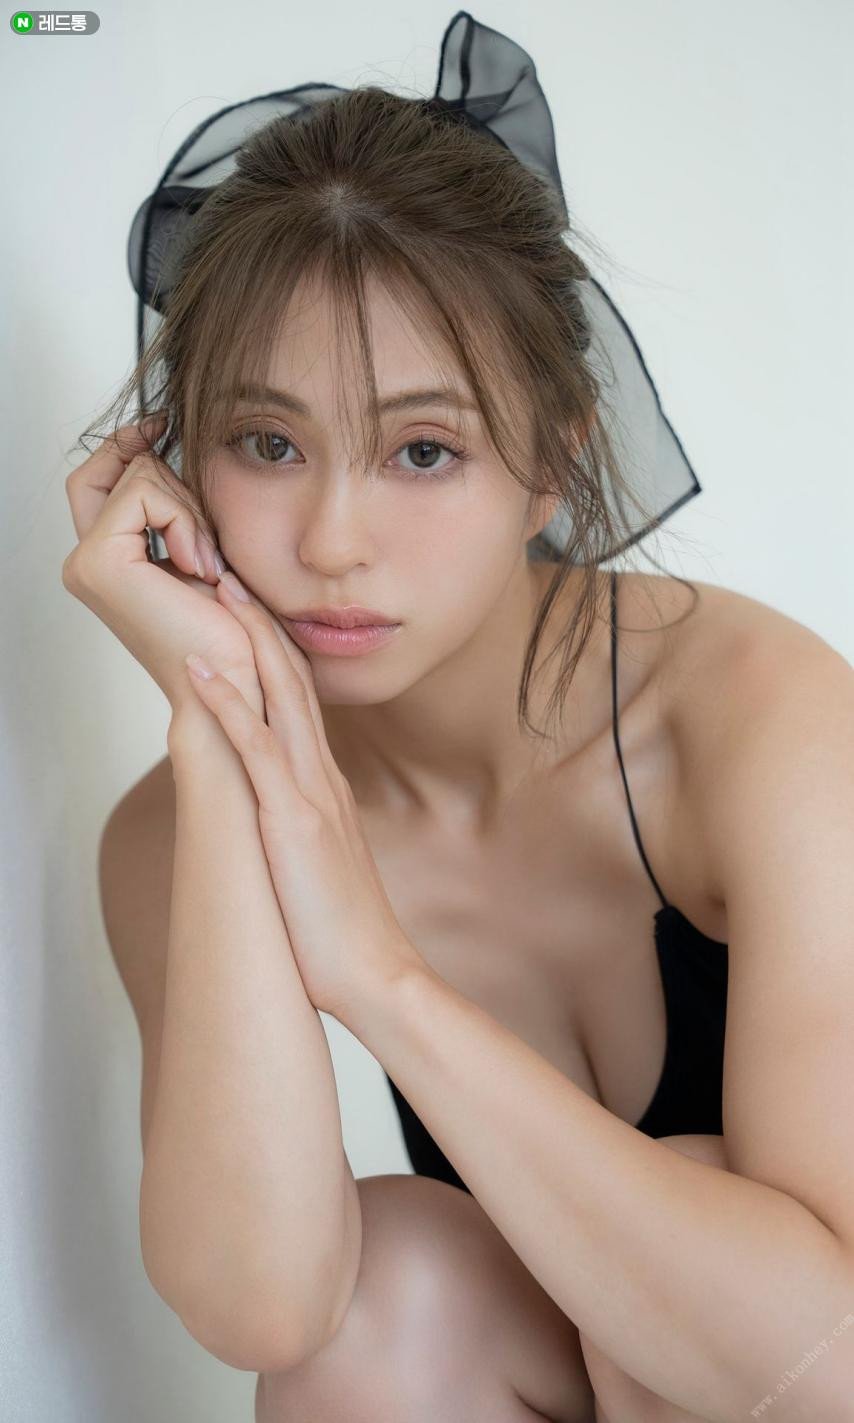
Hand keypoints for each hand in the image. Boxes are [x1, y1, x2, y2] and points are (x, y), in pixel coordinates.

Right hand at [61, 414, 261, 714]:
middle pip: (117, 468)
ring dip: (190, 511)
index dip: (127, 444)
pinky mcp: (102, 562)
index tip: (162, 422)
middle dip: (174, 485)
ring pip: (140, 476)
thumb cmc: (230, 632)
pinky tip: (201, 568)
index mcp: (104, 562)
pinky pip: (147, 494)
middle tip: (205, 544)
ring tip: (207, 566)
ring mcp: (87, 563)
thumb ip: (175, 510)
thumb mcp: (202, 552)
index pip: (100, 477)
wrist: (237, 680)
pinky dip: (185, 521)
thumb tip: (162, 446)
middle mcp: (84, 562)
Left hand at [180, 570, 427, 1023]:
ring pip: (278, 698)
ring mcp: (309, 795)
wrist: (378, 975)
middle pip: (293, 683)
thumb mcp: (328, 864)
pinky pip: (257, 751)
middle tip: (234, 573)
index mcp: (327, 788)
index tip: (254, 614)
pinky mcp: (293, 821)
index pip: (302, 705)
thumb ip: (314, 828)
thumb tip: (290, 814)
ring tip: (219, 592)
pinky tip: (204, 672)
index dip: (277, 654)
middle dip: (262, 625)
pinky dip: (228, 706)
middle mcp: (322, 778)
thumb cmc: (348, 932)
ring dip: (247, 641)